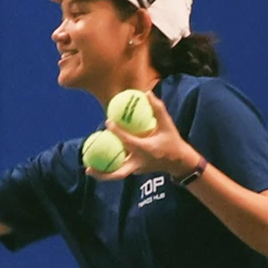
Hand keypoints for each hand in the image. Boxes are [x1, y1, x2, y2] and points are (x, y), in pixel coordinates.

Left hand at [86, 92, 202, 181]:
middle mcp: (139, 162)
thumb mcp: (168, 124)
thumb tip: (147, 93)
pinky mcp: (136, 171)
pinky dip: (110, 167)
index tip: (107, 122)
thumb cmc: (173, 141)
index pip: (129, 141)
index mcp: (146, 150)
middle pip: (117, 173)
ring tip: (88, 169)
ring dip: (102, 174)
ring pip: (117, 174)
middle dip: (102, 173)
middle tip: (87, 168)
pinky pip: (121, 169)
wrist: (180, 162)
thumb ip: (158, 109)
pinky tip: (99, 160)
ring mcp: (137, 169)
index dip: (117, 132)